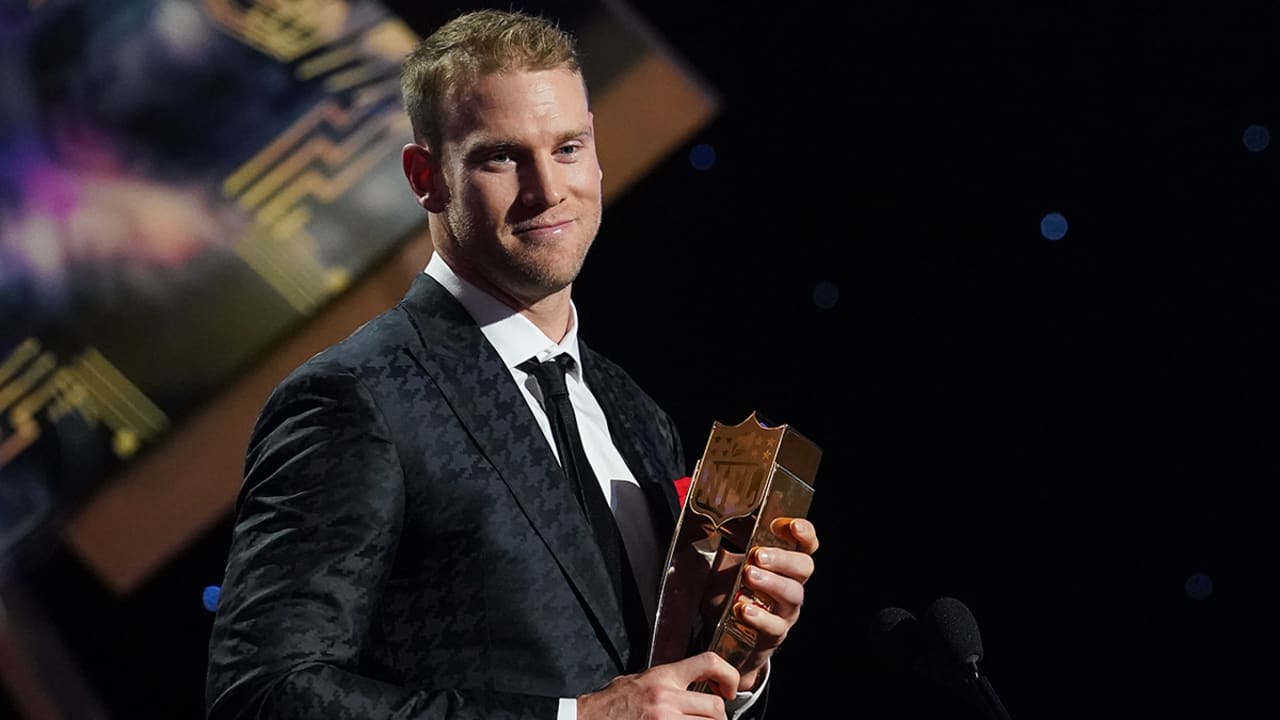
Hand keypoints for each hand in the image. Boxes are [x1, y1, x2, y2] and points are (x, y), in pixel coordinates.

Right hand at [577, 651, 738, 718]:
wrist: (587, 718)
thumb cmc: (612, 703)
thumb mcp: (641, 680)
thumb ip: (669, 682)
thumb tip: (697, 683)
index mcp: (663, 677)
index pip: (708, 663)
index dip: (728, 675)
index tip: (729, 689)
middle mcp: (666, 698)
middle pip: (715, 707)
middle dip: (717, 718)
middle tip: (710, 719)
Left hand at [733, 517, 819, 691]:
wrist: (723, 634)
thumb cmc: (730, 590)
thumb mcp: (728, 561)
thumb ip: (730, 540)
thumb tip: (717, 514)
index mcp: (784, 563)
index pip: (806, 544)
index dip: (804, 533)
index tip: (786, 525)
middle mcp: (792, 584)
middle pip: (804, 567)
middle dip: (783, 558)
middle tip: (759, 555)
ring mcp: (786, 610)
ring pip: (792, 594)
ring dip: (771, 582)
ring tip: (748, 575)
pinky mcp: (774, 634)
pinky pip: (775, 626)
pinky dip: (760, 616)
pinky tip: (742, 607)